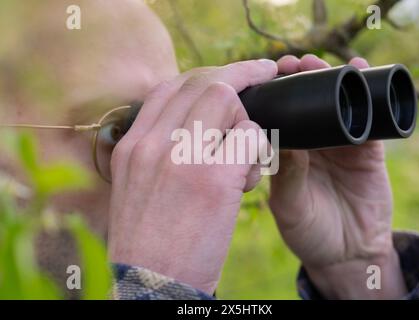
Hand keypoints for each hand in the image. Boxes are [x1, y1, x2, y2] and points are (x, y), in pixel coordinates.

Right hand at [107, 59, 277, 293]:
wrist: (151, 284)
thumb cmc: (149, 241)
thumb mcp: (137, 187)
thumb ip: (157, 151)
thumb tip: (191, 126)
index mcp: (133, 145)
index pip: (168, 87)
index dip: (203, 75)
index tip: (226, 77)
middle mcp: (153, 143)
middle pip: (201, 82)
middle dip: (239, 74)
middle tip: (263, 74)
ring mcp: (182, 157)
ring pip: (227, 99)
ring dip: (247, 120)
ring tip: (246, 155)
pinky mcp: (214, 178)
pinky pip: (249, 136)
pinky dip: (258, 149)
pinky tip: (251, 176)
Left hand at [270, 54, 406, 298]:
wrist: (347, 254)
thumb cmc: (308, 232)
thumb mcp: (288, 204)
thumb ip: (286, 174)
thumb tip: (282, 134)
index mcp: (285, 154)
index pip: (277, 117)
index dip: (272, 95)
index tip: (264, 76)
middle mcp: (310, 144)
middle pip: (303, 102)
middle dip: (296, 78)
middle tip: (289, 64)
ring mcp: (338, 144)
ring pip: (333, 101)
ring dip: (326, 77)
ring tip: (315, 63)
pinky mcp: (366, 149)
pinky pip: (367, 115)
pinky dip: (365, 92)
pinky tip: (359, 71)